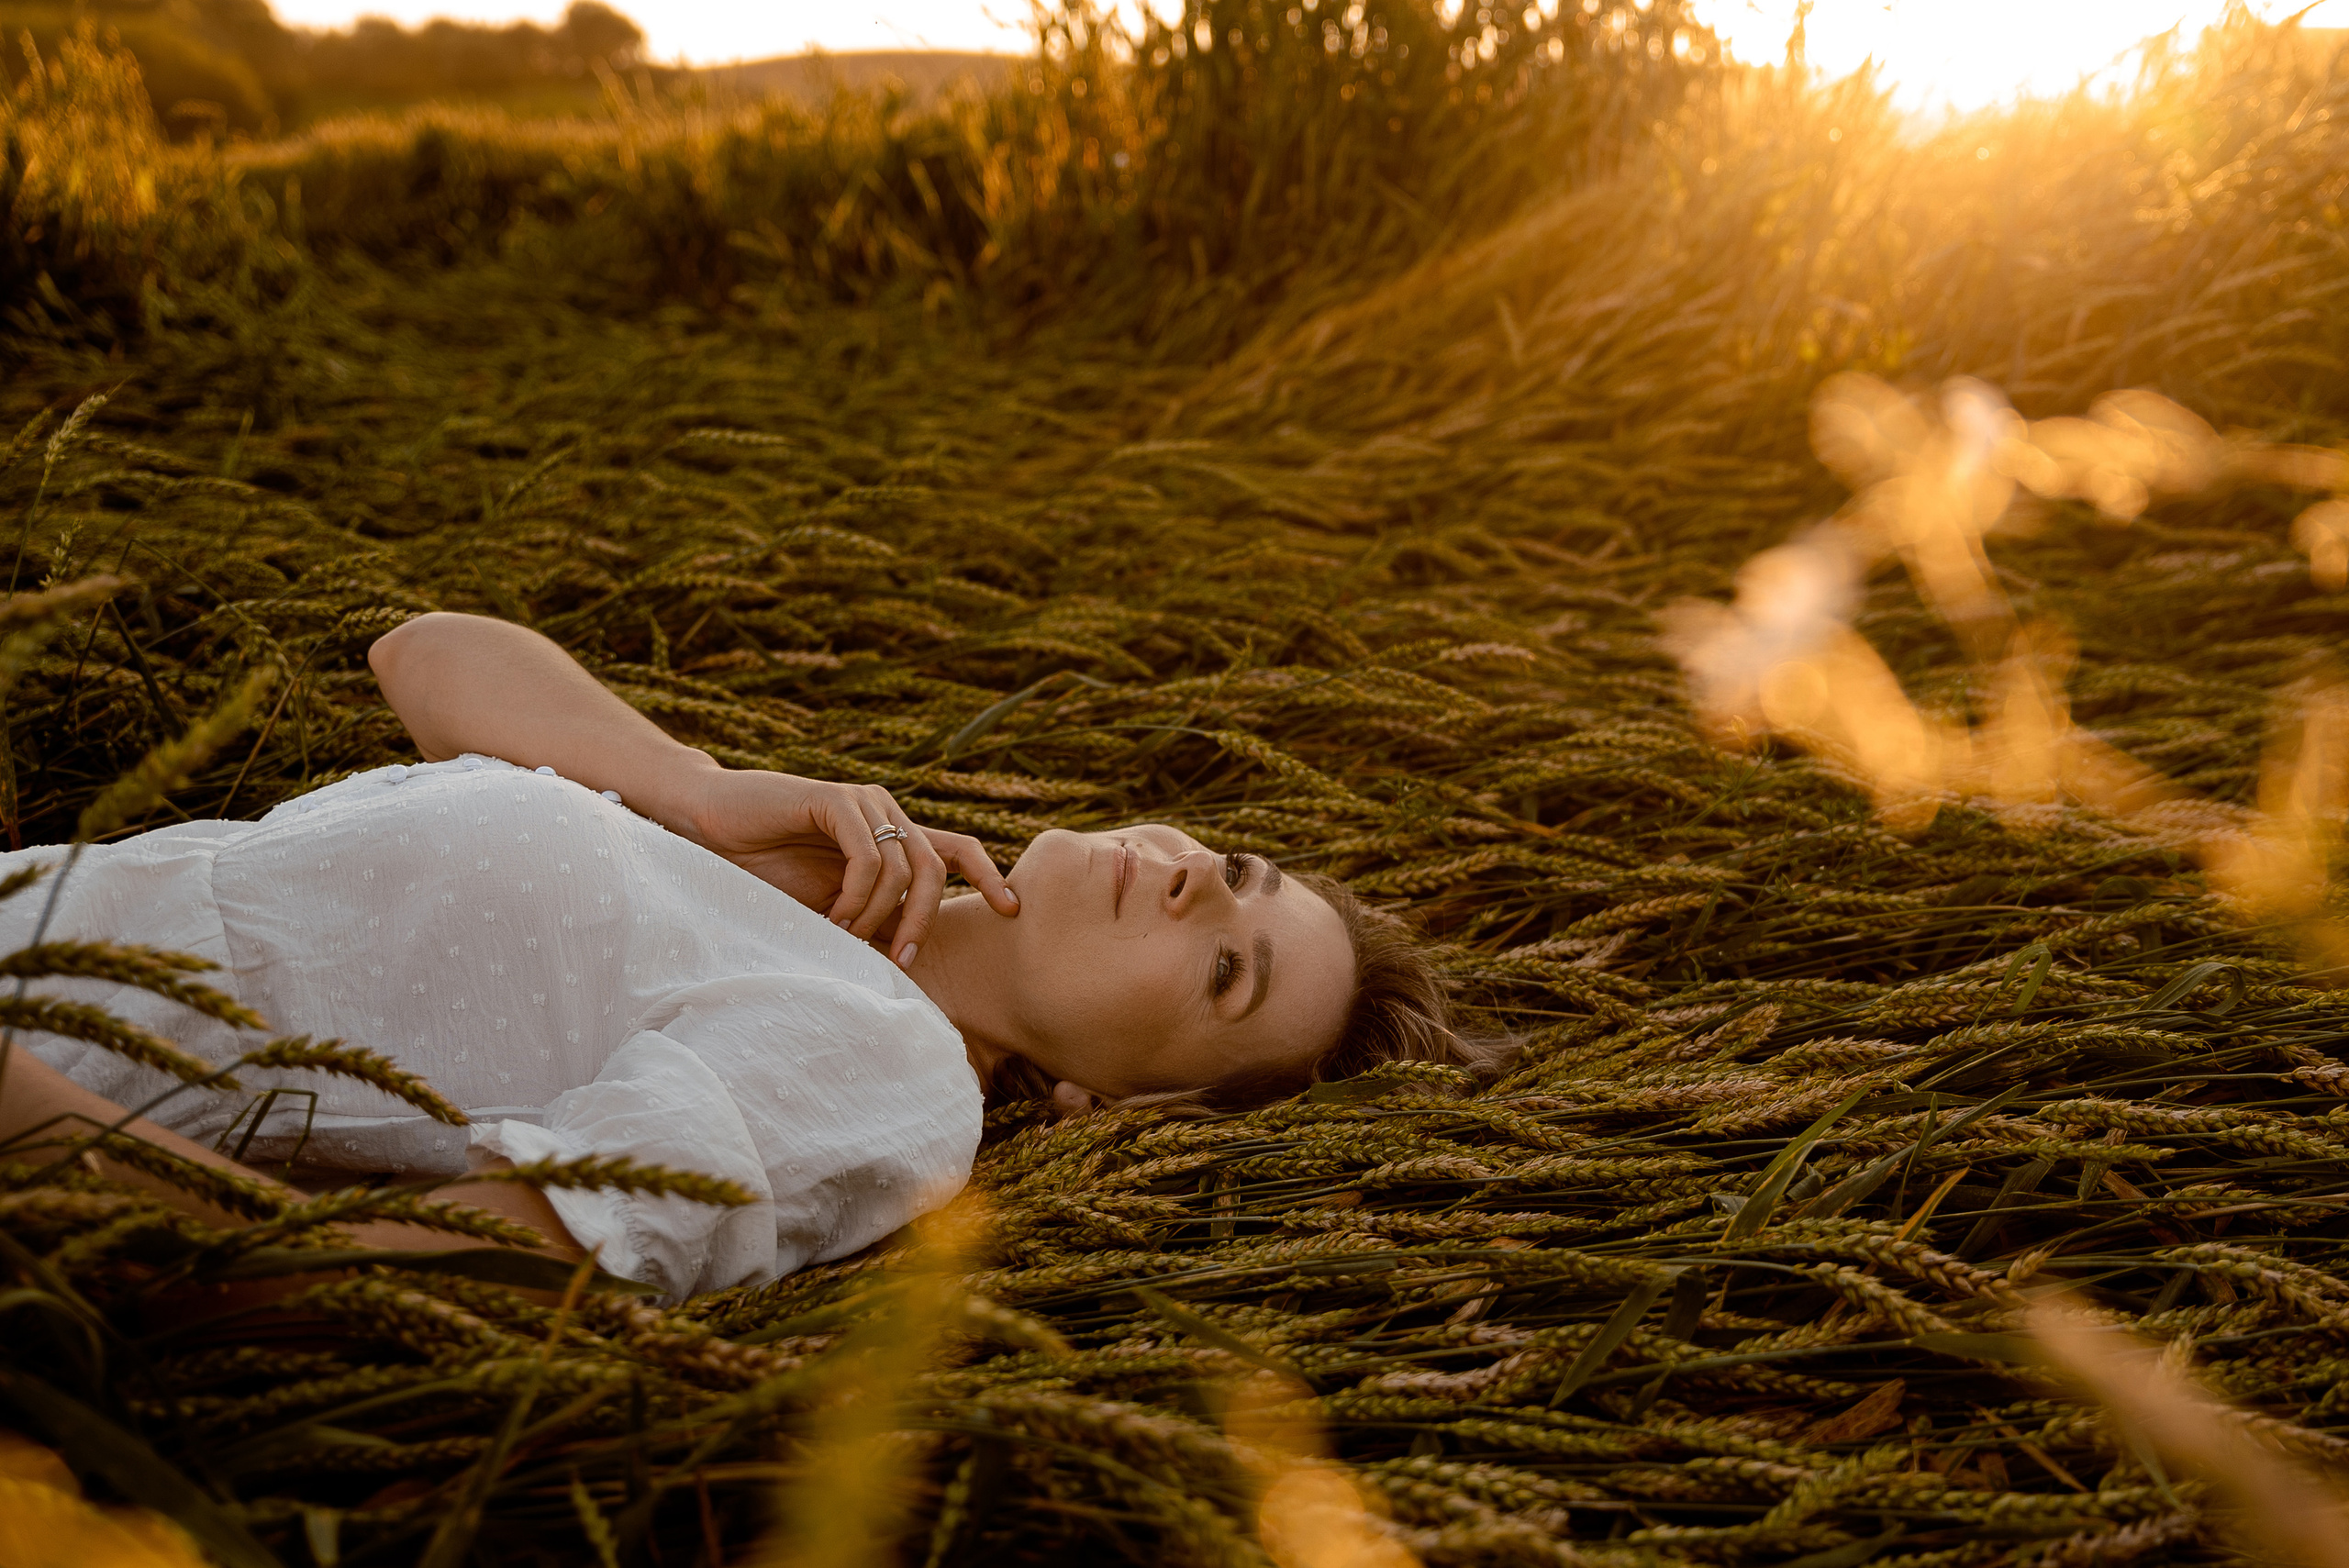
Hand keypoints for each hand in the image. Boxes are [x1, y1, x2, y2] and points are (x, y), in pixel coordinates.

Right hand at [675, 770, 1016, 962]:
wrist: (713, 828)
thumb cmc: (767, 868)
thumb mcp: (832, 903)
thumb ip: (871, 918)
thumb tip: (910, 962)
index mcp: (893, 837)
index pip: (959, 850)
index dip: (991, 876)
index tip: (1012, 911)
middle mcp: (887, 814)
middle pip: (937, 869)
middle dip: (925, 921)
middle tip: (904, 962)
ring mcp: (863, 804)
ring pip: (903, 867)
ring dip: (877, 915)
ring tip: (845, 936)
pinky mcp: (834, 800)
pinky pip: (867, 855)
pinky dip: (856, 895)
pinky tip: (834, 915)